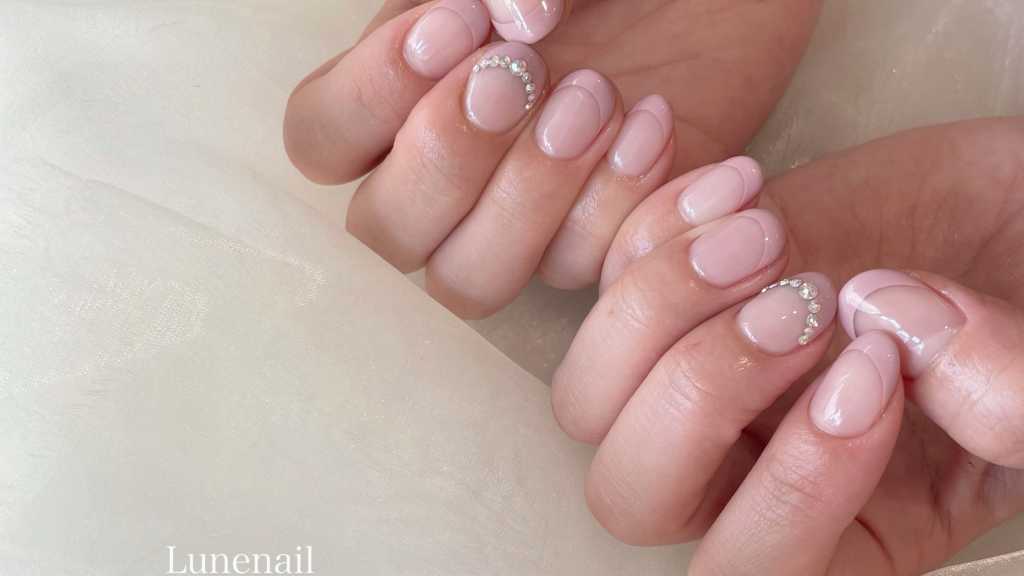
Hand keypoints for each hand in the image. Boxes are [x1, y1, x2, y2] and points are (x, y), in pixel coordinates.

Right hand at [282, 0, 818, 316]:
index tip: (459, 19)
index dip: (372, 94)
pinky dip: (617, 202)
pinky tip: (659, 124)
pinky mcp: (604, 233)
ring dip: (526, 198)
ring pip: (469, 279)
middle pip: (386, 230)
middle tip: (521, 71)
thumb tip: (514, 18)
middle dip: (446, 156)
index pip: (322, 137)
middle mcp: (453, 167)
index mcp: (404, 89)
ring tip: (597, 99)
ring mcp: (526, 212)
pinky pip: (581, 265)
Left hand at [552, 118, 1023, 573]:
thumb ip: (1006, 389)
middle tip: (809, 303)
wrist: (1017, 210)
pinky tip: (745, 183)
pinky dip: (653, 220)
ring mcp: (707, 370)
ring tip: (766, 235)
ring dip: (660, 303)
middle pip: (630, 491)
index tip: (876, 376)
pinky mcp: (686, 281)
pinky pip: (602, 270)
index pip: (747, 570)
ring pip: (591, 388)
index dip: (792, 488)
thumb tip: (888, 322)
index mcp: (841, 531)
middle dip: (699, 392)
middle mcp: (748, 464)